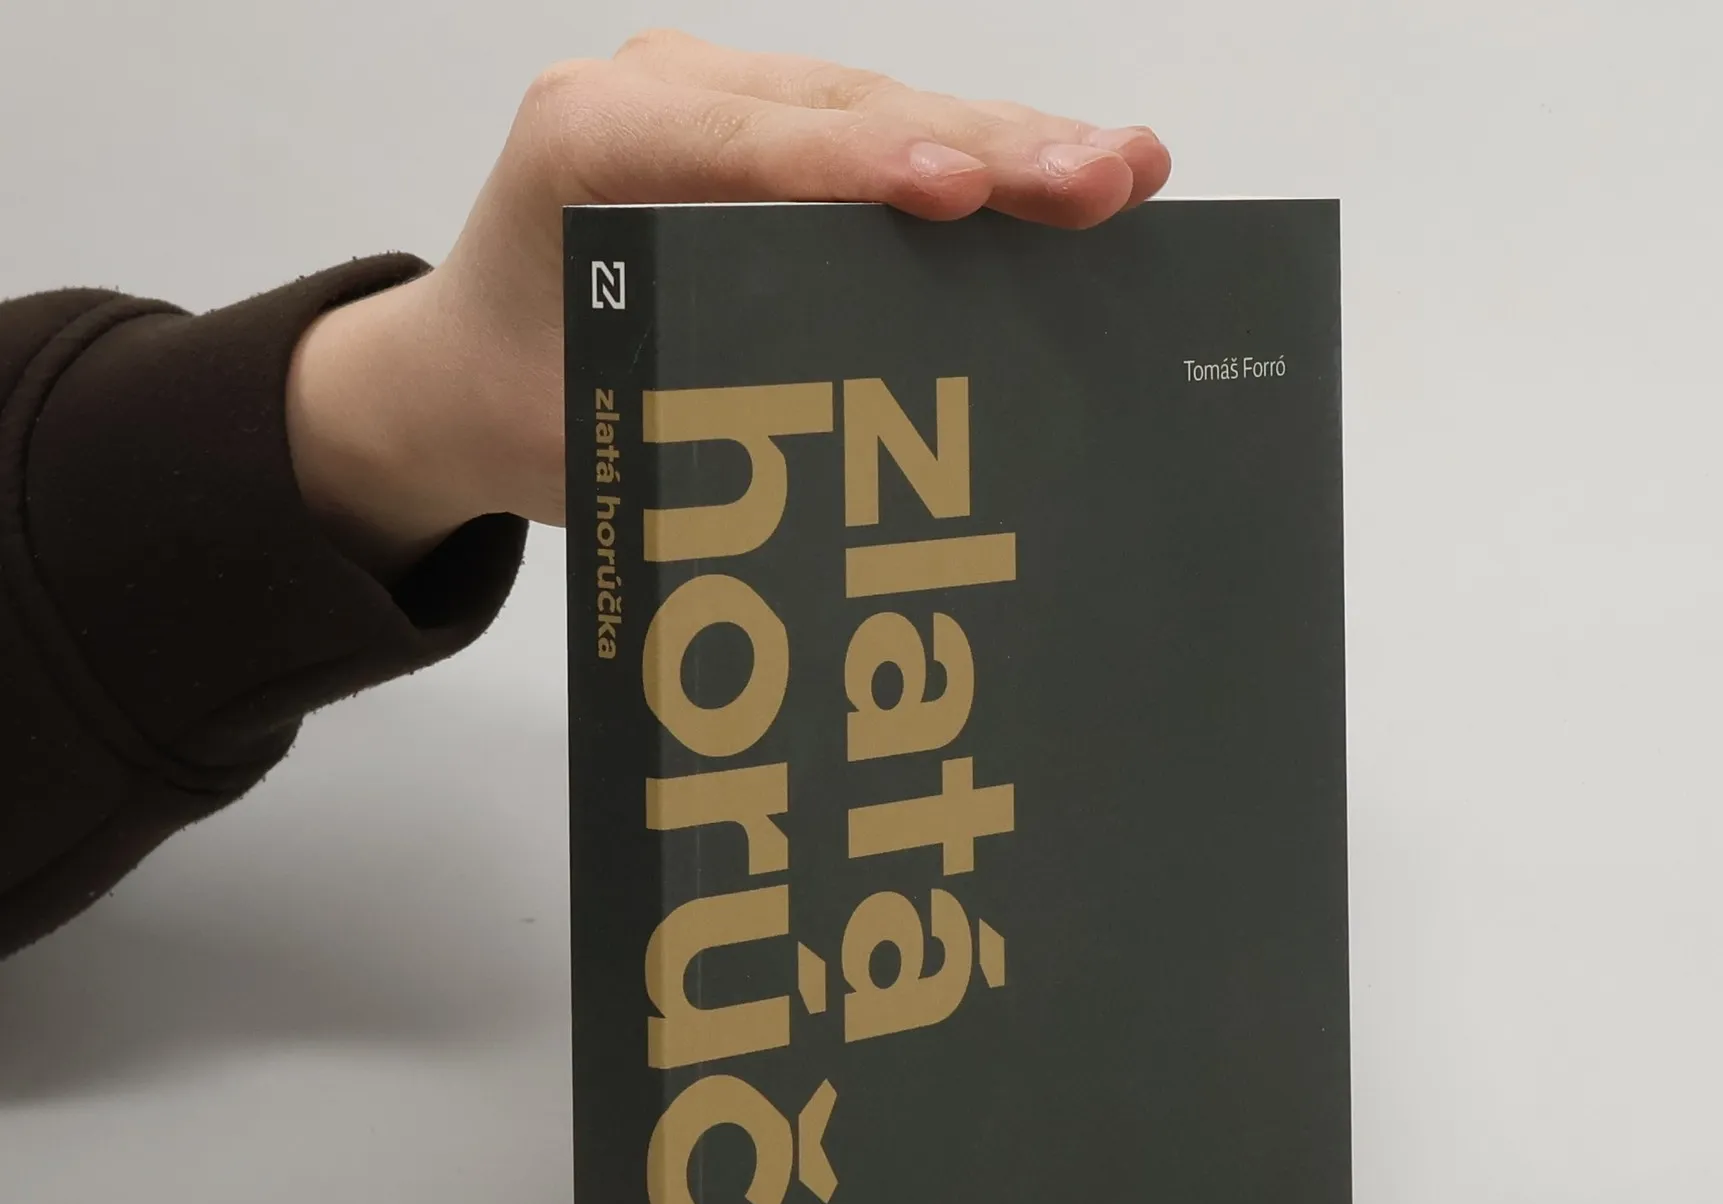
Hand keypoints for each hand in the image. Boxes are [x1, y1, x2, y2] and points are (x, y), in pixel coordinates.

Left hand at [286, 30, 1171, 572]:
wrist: (460, 371)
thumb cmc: (524, 403)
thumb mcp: (596, 428)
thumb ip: (706, 418)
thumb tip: (867, 458)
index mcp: (590, 145)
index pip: (747, 145)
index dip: (862, 168)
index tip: (961, 193)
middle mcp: (657, 92)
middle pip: (844, 109)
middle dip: (987, 147)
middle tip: (1107, 180)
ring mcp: (714, 96)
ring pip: (882, 106)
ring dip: (1010, 142)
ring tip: (1128, 171)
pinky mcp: (762, 126)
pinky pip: (880, 129)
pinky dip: (976, 156)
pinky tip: (1070, 171)